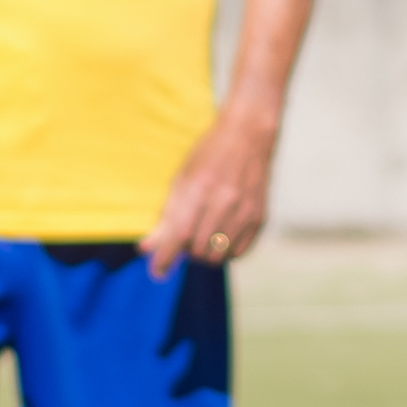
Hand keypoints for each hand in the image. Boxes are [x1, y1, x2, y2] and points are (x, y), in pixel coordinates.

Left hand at [142, 115, 277, 275]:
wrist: (248, 135)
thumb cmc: (208, 154)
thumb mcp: (181, 179)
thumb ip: (166, 217)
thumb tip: (146, 249)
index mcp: (199, 188)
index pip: (179, 234)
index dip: (165, 257)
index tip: (156, 271)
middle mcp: (224, 201)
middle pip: (198, 249)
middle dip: (185, 251)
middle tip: (182, 239)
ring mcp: (245, 210)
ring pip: (218, 256)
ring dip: (204, 253)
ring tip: (201, 237)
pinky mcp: (260, 217)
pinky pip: (239, 252)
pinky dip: (225, 252)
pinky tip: (220, 237)